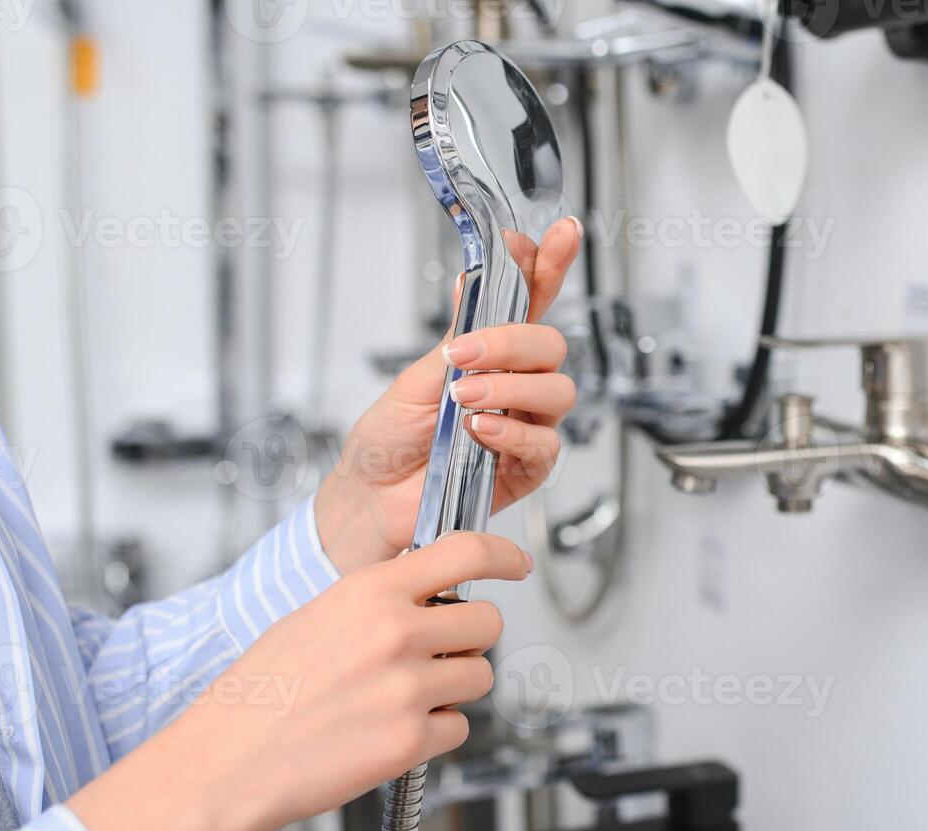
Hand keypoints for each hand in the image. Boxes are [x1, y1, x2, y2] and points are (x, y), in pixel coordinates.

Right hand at [67, 532, 530, 830]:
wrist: (224, 761)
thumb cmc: (259, 694)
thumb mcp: (317, 616)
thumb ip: (378, 601)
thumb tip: (428, 594)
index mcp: (370, 592)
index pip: (466, 551)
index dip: (503, 554)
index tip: (516, 563)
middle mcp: (396, 633)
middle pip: (488, 622)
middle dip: (470, 639)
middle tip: (436, 654)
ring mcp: (408, 688)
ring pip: (480, 677)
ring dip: (455, 688)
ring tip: (402, 698)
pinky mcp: (410, 741)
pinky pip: (459, 727)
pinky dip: (436, 732)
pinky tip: (392, 731)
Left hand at [316, 217, 581, 572]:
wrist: (369, 497)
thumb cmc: (386, 441)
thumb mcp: (413, 377)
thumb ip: (456, 333)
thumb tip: (471, 280)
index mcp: (491, 353)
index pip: (531, 301)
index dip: (549, 266)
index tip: (557, 236)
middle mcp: (516, 385)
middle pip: (551, 343)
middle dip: (512, 341)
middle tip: (464, 356)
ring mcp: (526, 424)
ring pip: (557, 390)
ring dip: (510, 387)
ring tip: (464, 399)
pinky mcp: (526, 466)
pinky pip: (544, 442)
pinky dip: (511, 431)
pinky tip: (479, 430)